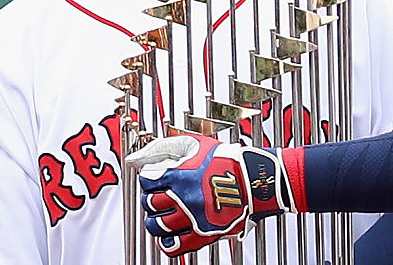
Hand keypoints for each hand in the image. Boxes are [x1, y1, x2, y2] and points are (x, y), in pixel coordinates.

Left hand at [125, 134, 290, 255]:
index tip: (156, 178)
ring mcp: (192, 218)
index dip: (150, 178)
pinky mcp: (203, 234)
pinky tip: (172, 233)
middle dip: (152, 197)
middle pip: (149, 203)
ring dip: (156, 219)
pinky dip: (168, 242)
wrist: (255, 180)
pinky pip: (174, 246)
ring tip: (164, 214)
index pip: (147, 180)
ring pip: (157, 226)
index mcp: (180, 175)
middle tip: (160, 194)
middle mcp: (183, 198)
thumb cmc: (229, 161)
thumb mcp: (196, 145)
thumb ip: (164, 148)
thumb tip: (137, 158)